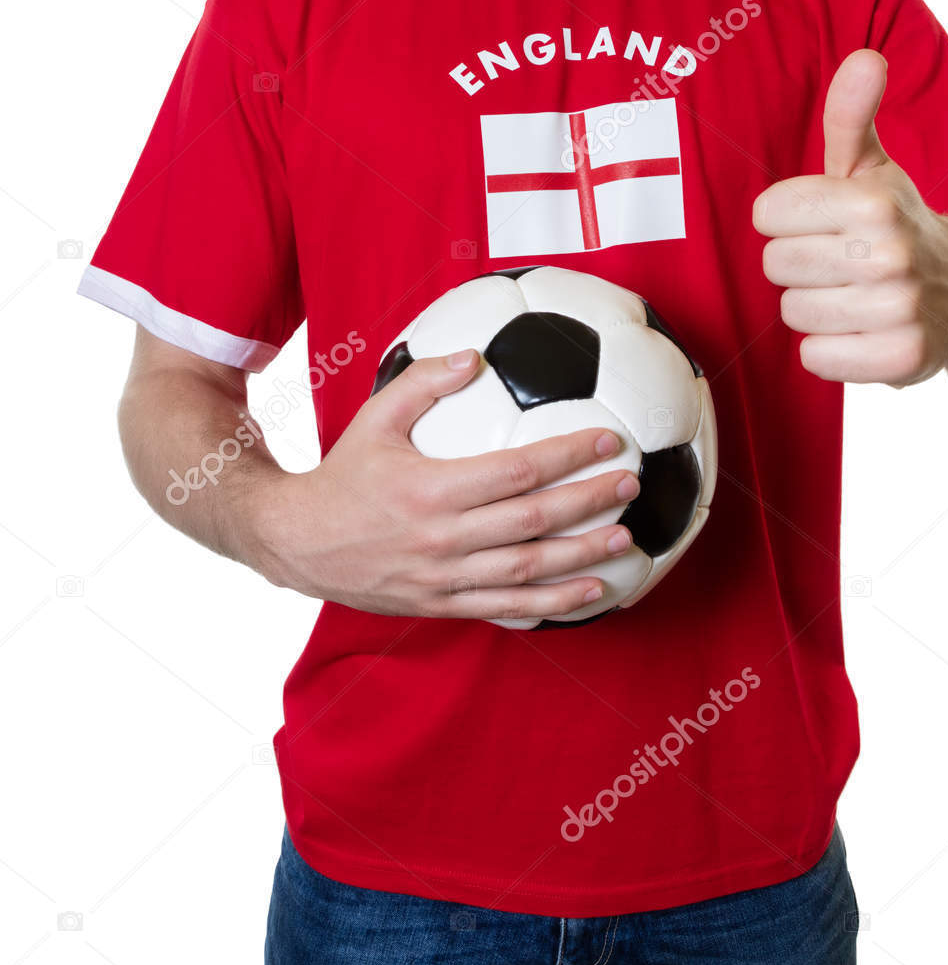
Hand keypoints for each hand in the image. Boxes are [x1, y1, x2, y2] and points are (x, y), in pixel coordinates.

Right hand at [254, 349, 639, 620]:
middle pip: (531, 521)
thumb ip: (424, 383)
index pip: (515, 471)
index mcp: (431, 489)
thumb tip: (474, 356)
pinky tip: (589, 593)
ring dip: (581, 557)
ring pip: (525, 571)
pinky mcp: (442, 604)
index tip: (608, 439)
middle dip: (588, 502)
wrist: (298, 544)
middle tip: (631, 484)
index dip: (567, 454)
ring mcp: (443, 578)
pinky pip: (505, 608)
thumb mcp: (375, 419)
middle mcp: (442, 538)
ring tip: (625, 540)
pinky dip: (551, 604)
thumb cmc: (343, 474)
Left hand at [751, 49, 947, 385]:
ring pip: (793, 312)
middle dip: (799, 263)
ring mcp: (900, 310)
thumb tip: (864, 57)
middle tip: (838, 261)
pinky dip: (830, 350)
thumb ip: (851, 115)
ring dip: (814, 307)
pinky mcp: (903, 359)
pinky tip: (860, 331)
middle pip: (776, 264)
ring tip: (852, 295)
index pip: (768, 213)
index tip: (819, 221)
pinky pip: (816, 358)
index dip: (786, 218)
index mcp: (874, 201)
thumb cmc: (895, 222)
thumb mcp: (871, 167)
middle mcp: (891, 255)